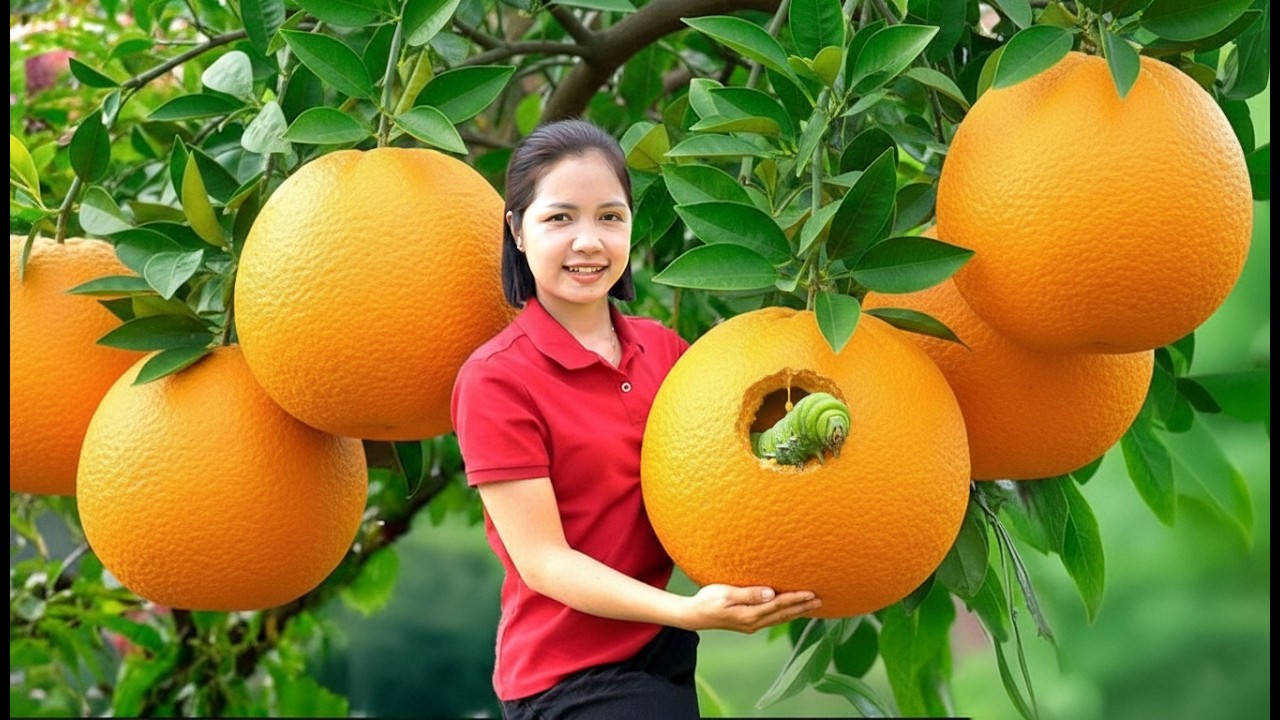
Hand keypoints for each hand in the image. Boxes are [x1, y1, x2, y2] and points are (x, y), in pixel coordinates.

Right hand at [679, 584, 822, 633]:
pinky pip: (773, 619)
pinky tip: (792, 611)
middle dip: (802, 607)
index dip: (795, 599)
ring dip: (797, 612)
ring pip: (780, 618)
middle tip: (821, 600)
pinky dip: (786, 614)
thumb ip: (749, 594)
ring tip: (812, 605)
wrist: (694, 615)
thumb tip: (770, 593)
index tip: (811, 593)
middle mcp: (754, 623)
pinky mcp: (749, 623)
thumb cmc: (707, 600)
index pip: (778, 605)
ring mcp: (752, 625)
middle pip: (783, 614)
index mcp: (749, 615)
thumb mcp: (725, 594)